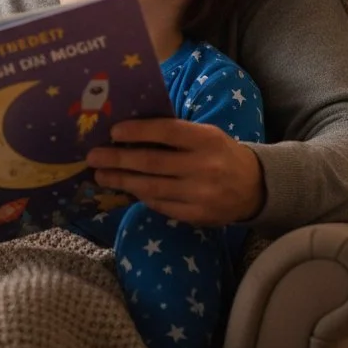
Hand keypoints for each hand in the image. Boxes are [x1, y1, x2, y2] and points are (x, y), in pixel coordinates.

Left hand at [86, 118, 264, 225]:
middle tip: (93, 156)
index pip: (166, 132)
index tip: (113, 131)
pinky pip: (161, 205)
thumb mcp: (204, 135)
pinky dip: (141, 196)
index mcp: (206, 139)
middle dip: (118, 159)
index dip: (138, 131)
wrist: (254, 186)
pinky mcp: (197, 216)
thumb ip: (174, 134)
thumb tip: (128, 132)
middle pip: (152, 163)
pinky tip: (126, 188)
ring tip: (100, 175)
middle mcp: (204, 167)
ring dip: (121, 181)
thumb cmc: (219, 153)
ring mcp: (200, 194)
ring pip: (151, 188)